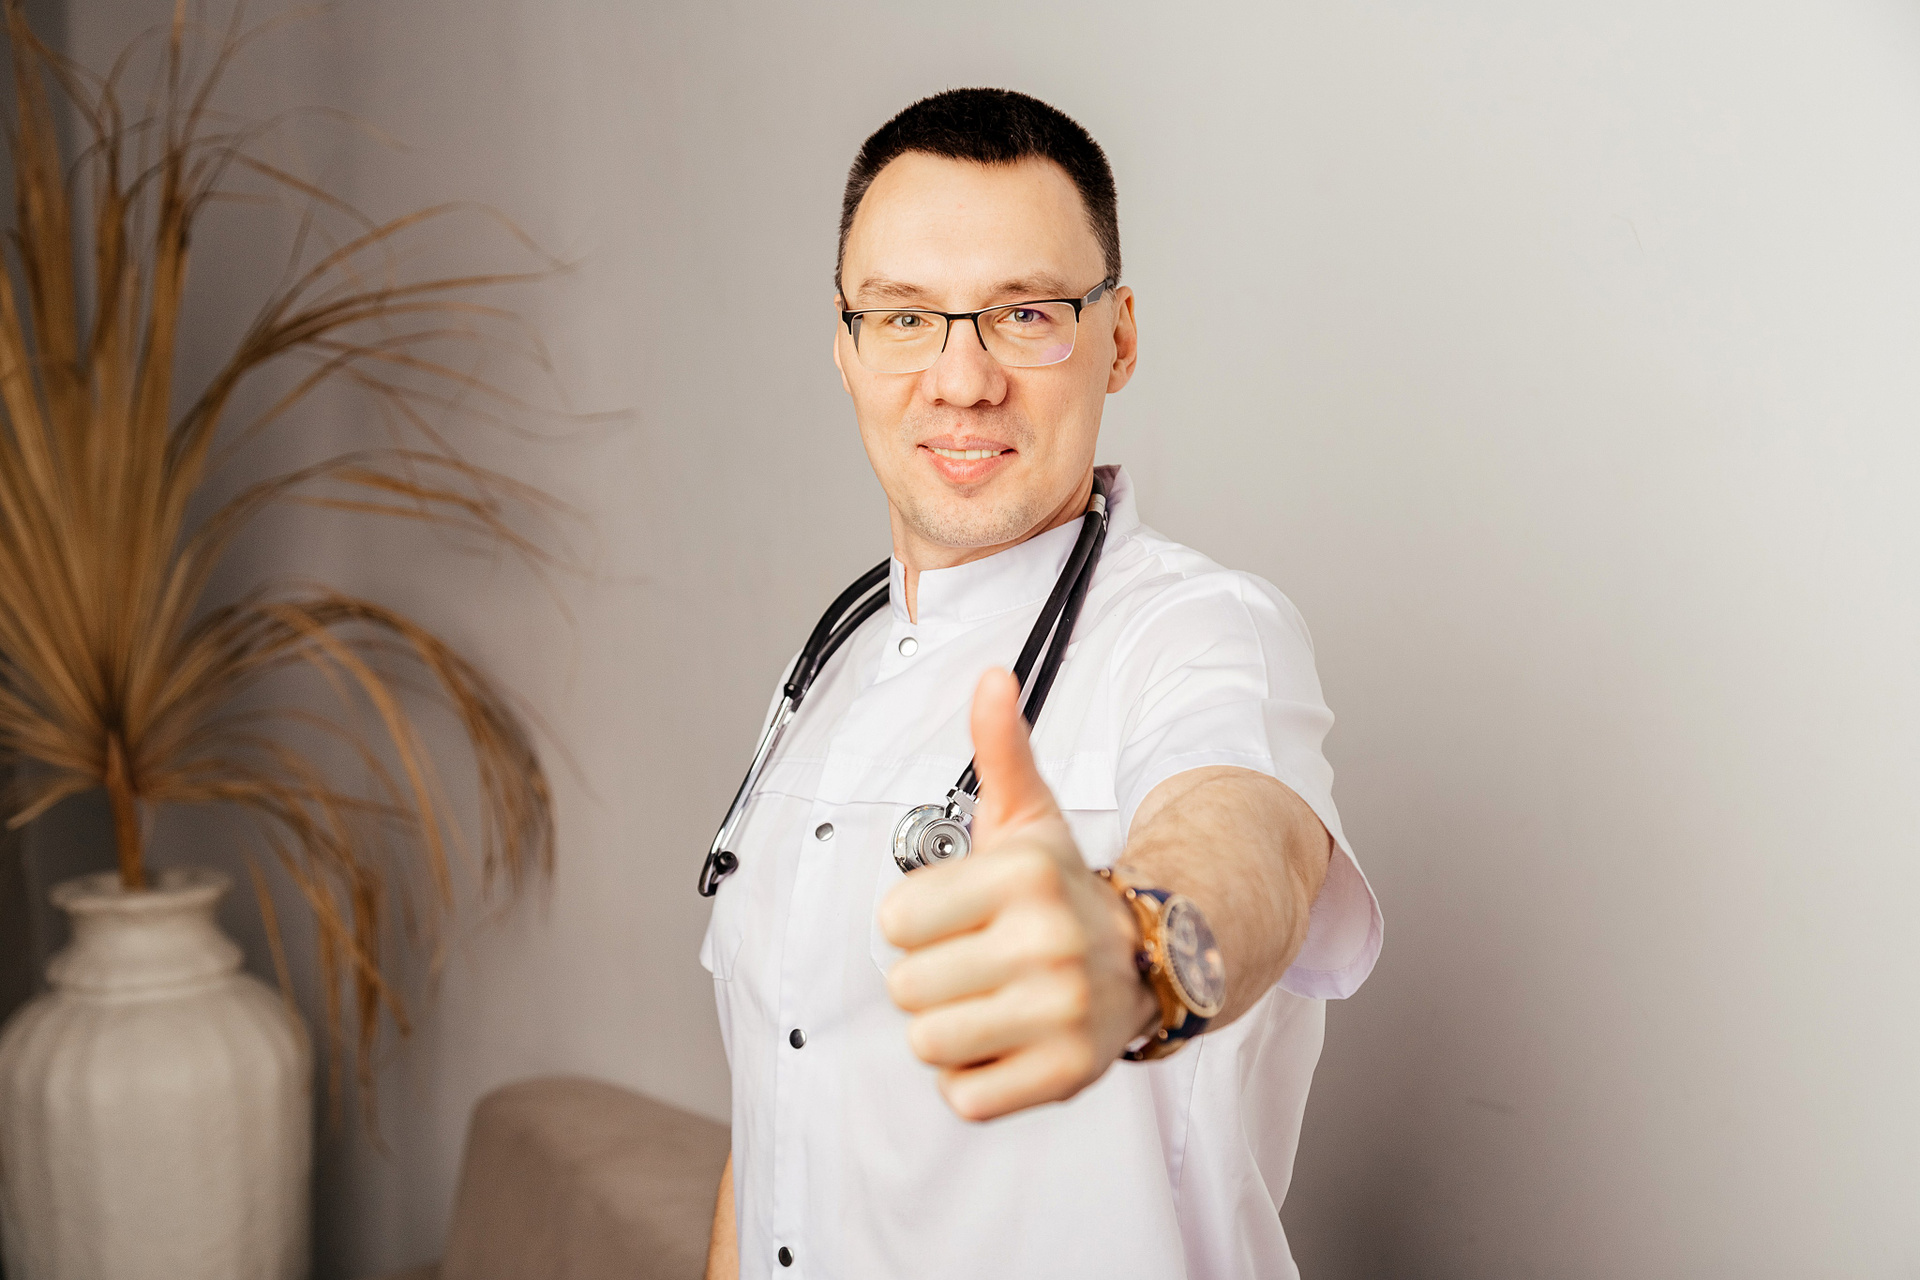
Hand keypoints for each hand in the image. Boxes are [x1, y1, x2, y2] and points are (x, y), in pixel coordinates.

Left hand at [878, 668, 1159, 1120]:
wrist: (1150, 957)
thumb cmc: (1062, 888)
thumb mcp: (1029, 815)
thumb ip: (999, 748)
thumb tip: (990, 677)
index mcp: (1024, 874)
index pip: (894, 920)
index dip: (916, 921)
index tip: (961, 915)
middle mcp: (1049, 942)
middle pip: (905, 988)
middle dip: (931, 979)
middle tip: (981, 962)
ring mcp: (1063, 1013)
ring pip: (928, 1045)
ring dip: (949, 1031)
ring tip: (993, 1002)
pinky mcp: (1068, 1076)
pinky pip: (965, 1097)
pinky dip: (976, 1081)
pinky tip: (1010, 1043)